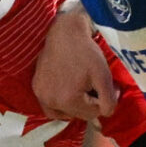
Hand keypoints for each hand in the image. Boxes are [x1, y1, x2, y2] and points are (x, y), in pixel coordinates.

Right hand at [33, 3, 117, 121]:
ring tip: (80, 87)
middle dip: (89, 102)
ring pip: (65, 113)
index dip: (102, 100)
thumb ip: (109, 101)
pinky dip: (60, 104)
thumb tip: (106, 111)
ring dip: (75, 105)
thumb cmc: (85, 52)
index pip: (93, 114)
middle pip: (78, 114)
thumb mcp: (104, 76)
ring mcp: (41, 96)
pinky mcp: (36, 89)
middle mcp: (51, 102)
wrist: (64, 32)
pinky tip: (67, 93)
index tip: (105, 85)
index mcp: (68, 100)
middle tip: (93, 84)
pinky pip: (51, 107)